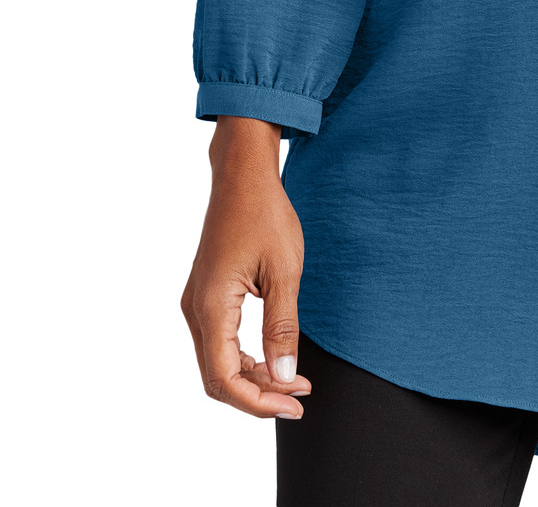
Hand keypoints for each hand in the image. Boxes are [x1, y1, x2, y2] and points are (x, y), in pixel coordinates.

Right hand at [181, 115, 311, 418]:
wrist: (242, 175)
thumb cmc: (265, 214)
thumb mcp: (284, 271)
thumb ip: (282, 327)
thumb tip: (284, 377)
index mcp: (211, 305)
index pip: (223, 378)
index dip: (257, 402)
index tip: (294, 404)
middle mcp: (195, 308)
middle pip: (217, 377)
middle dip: (257, 395)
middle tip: (300, 397)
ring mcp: (197, 302)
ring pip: (216, 362)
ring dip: (252, 378)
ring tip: (295, 381)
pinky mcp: (205, 295)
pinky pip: (218, 341)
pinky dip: (244, 357)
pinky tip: (274, 358)